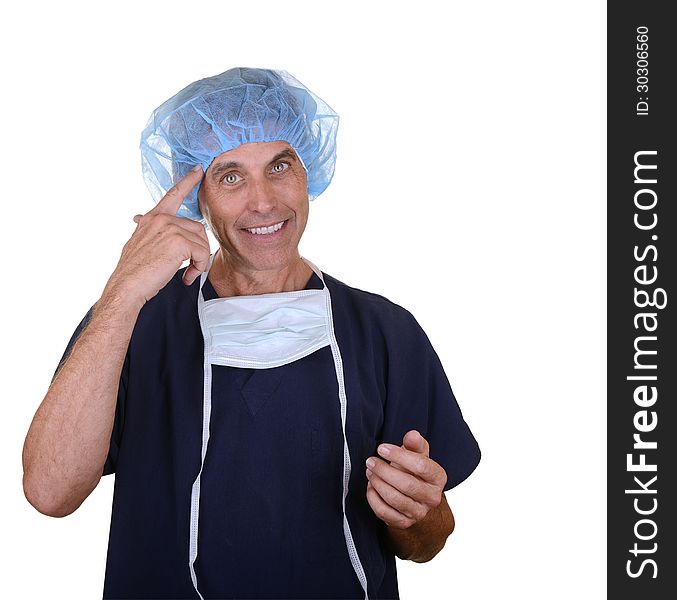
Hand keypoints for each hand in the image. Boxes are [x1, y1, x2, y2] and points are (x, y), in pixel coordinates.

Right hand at [106, 165, 210, 307]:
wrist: (127, 285)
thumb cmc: (134, 270)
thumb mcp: (139, 242)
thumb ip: (146, 229)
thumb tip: (139, 218)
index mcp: (152, 218)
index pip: (173, 194)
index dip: (187, 181)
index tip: (198, 169)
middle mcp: (161, 218)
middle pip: (197, 228)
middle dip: (199, 249)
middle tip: (191, 268)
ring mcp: (169, 227)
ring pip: (202, 241)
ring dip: (199, 261)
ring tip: (188, 273)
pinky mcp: (179, 240)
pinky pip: (203, 252)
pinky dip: (200, 267)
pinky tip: (188, 276)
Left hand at [365, 430, 447, 529]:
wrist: (415, 498)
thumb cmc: (415, 471)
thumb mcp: (417, 455)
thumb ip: (415, 444)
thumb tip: (413, 434)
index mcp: (438, 477)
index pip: (421, 466)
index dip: (398, 456)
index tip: (381, 448)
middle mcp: (432, 497)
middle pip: (407, 484)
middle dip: (384, 471)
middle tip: (371, 461)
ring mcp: (419, 513)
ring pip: (395, 499)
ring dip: (378, 483)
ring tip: (370, 471)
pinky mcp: (404, 523)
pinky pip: (385, 512)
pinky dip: (373, 498)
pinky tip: (371, 487)